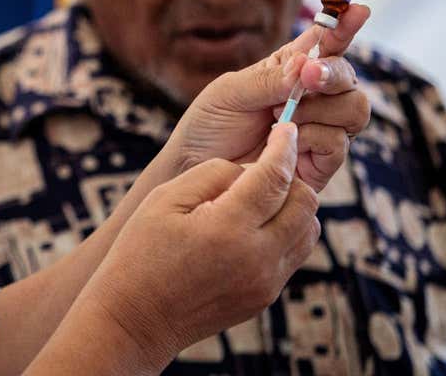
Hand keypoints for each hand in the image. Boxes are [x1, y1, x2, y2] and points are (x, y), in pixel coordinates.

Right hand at [73, 124, 319, 370]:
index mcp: (227, 227)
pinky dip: (286, 231)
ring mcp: (265, 281)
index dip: (283, 147)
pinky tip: (255, 224)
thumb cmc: (141, 251)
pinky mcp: (266, 296)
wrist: (137, 317)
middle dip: (291, 176)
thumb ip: (211, 175)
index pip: (274, 177)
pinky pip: (295, 254)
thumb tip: (249, 168)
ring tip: (260, 196)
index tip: (285, 127)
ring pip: (309, 229)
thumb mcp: (164, 200)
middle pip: (305, 202)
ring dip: (293, 205)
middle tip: (266, 165)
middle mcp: (256, 257)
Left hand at [164, 5, 370, 191]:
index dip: (344, 27)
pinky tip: (284, 140)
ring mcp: (320, 130)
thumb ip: (269, 79)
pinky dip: (312, 137)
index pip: (327, 45)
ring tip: (278, 117)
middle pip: (350, 78)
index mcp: (291, 71)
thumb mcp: (230, 91)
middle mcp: (313, 99)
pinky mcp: (319, 163)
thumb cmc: (209, 124)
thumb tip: (307, 65)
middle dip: (334, 73)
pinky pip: (338, 143)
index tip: (358, 10)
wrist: (194, 167)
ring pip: (354, 109)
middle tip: (308, 77)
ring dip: (319, 109)